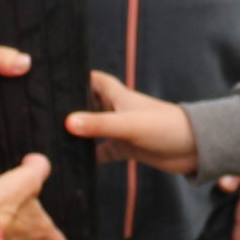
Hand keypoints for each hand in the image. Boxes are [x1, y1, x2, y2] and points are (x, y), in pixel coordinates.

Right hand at [63, 71, 198, 173]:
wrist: (195, 148)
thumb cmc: (166, 127)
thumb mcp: (129, 124)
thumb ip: (100, 125)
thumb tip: (68, 123)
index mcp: (118, 96)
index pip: (92, 80)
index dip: (76, 77)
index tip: (53, 79)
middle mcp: (116, 111)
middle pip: (88, 104)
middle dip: (70, 107)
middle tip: (44, 112)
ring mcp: (121, 130)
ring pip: (93, 129)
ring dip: (78, 133)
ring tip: (52, 137)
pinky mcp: (126, 148)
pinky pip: (103, 151)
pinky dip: (91, 156)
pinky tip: (75, 162)